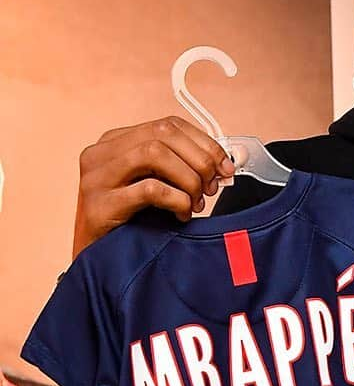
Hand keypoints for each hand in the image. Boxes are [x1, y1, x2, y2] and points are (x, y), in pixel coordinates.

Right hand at [73, 118, 234, 256]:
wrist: (97, 260)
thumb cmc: (131, 224)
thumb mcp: (155, 186)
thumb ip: (179, 169)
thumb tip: (222, 166)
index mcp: (116, 142)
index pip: (168, 125)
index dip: (204, 143)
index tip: (225, 166)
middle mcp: (101, 153)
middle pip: (162, 133)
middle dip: (199, 159)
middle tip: (212, 186)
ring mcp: (96, 177)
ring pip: (154, 154)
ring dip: (187, 178)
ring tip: (196, 202)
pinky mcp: (99, 204)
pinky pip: (149, 189)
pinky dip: (176, 200)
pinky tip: (181, 214)